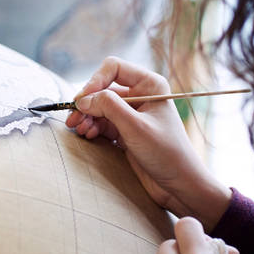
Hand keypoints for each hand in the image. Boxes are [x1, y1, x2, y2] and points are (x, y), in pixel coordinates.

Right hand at [66, 57, 231, 231]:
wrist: (179, 185)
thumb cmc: (166, 153)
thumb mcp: (135, 127)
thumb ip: (109, 108)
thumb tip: (83, 99)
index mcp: (150, 85)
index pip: (113, 68)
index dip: (95, 81)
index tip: (82, 100)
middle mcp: (141, 95)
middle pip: (103, 88)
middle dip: (87, 102)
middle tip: (73, 119)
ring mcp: (133, 114)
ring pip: (100, 107)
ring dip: (87, 116)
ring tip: (79, 129)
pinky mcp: (126, 131)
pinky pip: (103, 122)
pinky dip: (93, 127)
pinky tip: (88, 135)